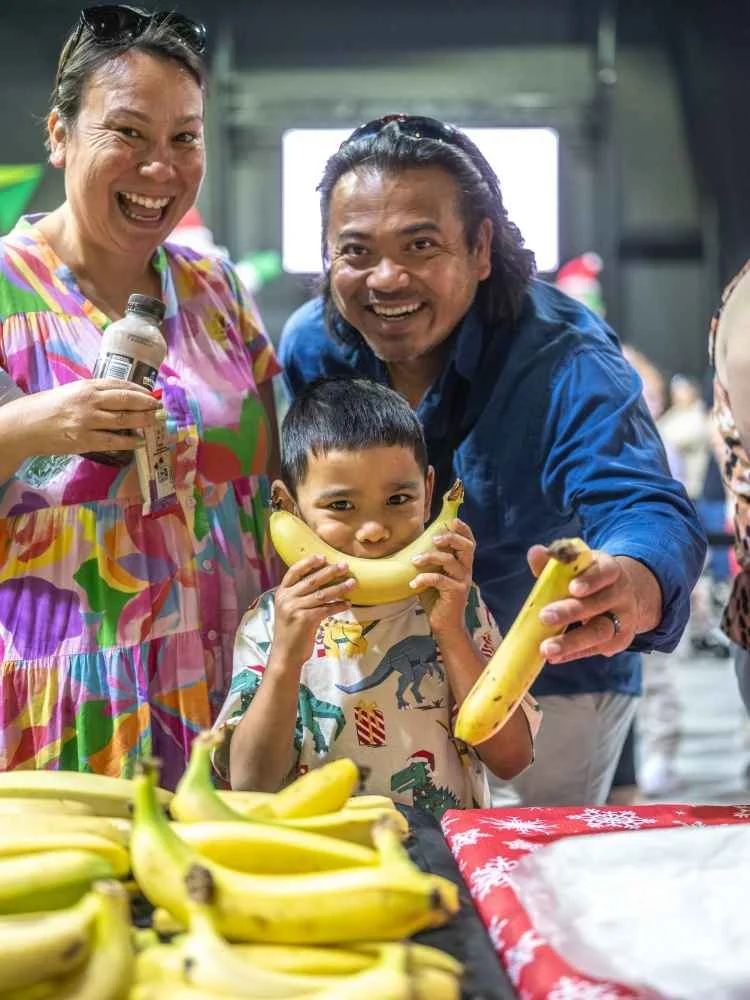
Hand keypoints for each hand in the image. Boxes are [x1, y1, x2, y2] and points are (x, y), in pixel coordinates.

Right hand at [3, 379, 163, 459]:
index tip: (151, 394)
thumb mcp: (71, 391)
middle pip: (127, 401)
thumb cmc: (47, 407)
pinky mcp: (85, 440)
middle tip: (160, 408)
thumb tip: (120, 398)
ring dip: (143, 421)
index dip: (139, 390)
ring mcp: (88, 421)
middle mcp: (89, 401)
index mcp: (87, 386)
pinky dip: (129, 441)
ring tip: (154, 422)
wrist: (25, 425)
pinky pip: (113, 441)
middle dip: (147, 404)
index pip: (120, 385)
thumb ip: (93, 393)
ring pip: (124, 420)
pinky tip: (139, 441)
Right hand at [269, 555, 354, 669]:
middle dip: (330, 572)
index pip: (294, 572)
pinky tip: (348, 604)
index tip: (323, 557)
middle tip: (345, 566)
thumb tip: (321, 581)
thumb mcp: (289, 610)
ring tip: (353, 583)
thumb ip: (299, 595)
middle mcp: (286, 599)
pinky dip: (339, 606)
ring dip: (340, 588)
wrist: (285, 655)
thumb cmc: (290, 632)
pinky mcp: (305, 620)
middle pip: (311, 580)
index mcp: (281, 593)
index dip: (308, 563)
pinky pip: (326, 609)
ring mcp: (295, 609)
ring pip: (322, 594)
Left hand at [410, 518, 474, 633]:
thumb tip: (412, 545)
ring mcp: (463, 582)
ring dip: (430, 557)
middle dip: (451, 538)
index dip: (463, 530)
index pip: (469, 542)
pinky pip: (440, 580)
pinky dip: (425, 579)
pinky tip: (413, 583)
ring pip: (450, 561)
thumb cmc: (436, 598)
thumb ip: (430, 562)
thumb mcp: (433, 575)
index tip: (452, 521)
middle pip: (467, 547)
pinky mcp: (456, 593)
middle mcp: (466, 570)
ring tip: (415, 560)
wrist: (444, 625)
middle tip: (434, 539)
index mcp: (463, 564)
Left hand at [527, 545, 662, 662]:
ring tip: (546, 649)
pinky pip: (597, 648)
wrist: (623, 596)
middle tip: (544, 617)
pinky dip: (575, 653)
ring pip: (601, 631)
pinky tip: (555, 657)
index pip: (605, 572)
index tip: (573, 588)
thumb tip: (535, 552)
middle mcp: (621, 594)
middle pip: (599, 603)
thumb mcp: (576, 566)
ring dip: (572, 641)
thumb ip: (554, 560)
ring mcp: (623, 619)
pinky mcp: (620, 640)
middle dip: (571, 611)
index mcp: (610, 570)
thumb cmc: (588, 578)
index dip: (591, 580)